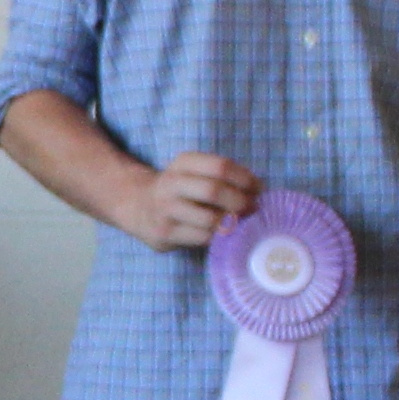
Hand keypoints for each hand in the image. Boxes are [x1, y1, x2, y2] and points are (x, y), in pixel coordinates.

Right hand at [127, 151, 259, 250]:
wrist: (138, 206)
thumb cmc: (180, 190)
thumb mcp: (194, 172)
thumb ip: (222, 177)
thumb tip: (259, 191)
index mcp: (184, 162)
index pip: (220, 166)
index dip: (245, 178)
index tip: (259, 189)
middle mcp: (171, 183)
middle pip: (213, 190)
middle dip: (239, 201)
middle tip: (252, 208)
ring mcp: (166, 209)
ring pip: (208, 218)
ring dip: (231, 222)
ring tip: (240, 222)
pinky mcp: (165, 232)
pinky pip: (201, 237)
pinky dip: (218, 236)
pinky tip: (223, 233)